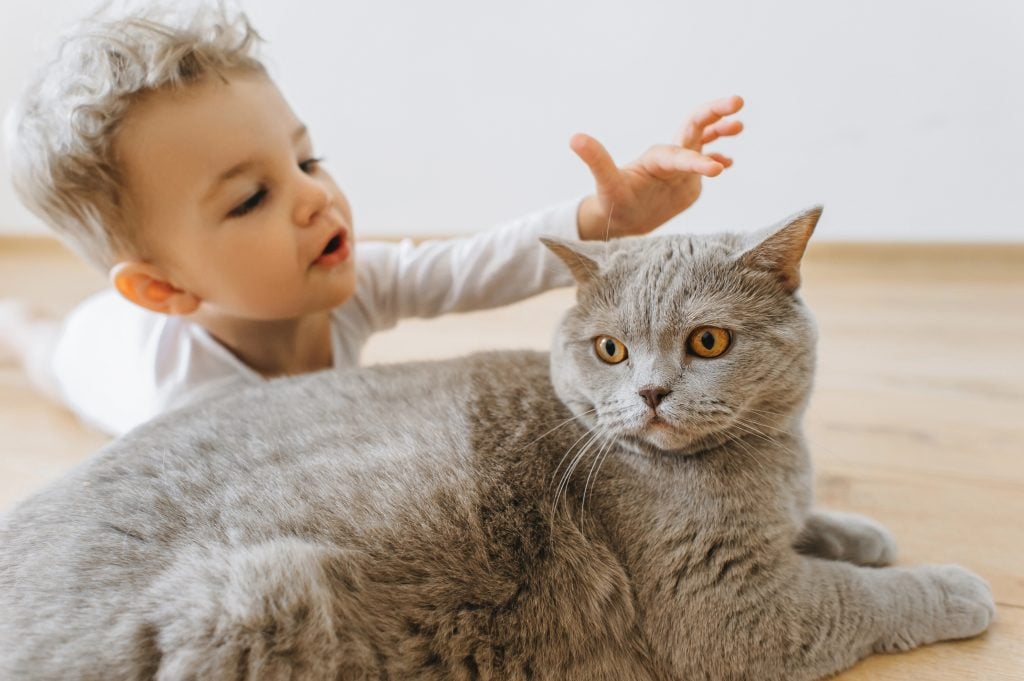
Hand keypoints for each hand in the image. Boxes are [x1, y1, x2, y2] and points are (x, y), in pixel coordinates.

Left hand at [572, 95, 743, 240]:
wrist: (620, 218)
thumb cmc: (613, 202)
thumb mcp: (605, 184)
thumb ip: (596, 160)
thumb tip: (574, 138)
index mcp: (656, 158)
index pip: (680, 154)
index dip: (697, 160)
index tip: (716, 170)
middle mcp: (671, 157)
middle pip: (695, 127)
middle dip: (716, 114)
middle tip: (738, 101)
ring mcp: (681, 167)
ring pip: (703, 140)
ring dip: (721, 130)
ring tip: (739, 123)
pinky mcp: (688, 180)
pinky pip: (706, 163)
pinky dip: (718, 158)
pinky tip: (729, 161)